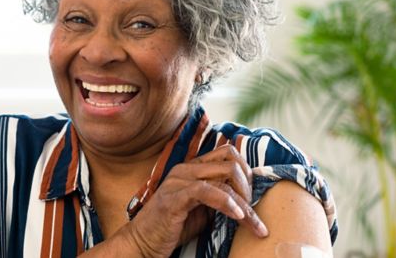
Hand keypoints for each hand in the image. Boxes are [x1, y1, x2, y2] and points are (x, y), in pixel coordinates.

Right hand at [121, 145, 267, 257]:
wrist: (143, 243)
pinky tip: (237, 217)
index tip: (252, 198)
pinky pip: (208, 191)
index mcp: (192, 168)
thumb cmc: (172, 228)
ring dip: (244, 201)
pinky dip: (228, 203)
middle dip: (249, 186)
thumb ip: (220, 198)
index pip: (228, 153)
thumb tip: (247, 198)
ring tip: (253, 223)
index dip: (247, 173)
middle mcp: (186, 169)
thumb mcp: (202, 209)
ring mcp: (179, 181)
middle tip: (252, 211)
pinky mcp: (174, 197)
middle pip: (231, 159)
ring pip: (225, 174)